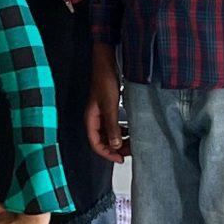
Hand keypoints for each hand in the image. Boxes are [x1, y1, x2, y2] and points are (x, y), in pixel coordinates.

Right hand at [86, 48, 126, 162]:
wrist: (106, 64)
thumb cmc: (104, 81)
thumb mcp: (110, 106)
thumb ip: (112, 126)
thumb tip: (115, 145)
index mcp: (91, 120)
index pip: (96, 144)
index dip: (107, 153)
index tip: (120, 158)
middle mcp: (94, 119)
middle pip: (102, 140)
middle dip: (115, 148)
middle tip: (129, 152)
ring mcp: (101, 114)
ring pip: (109, 133)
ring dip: (119, 140)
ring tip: (132, 142)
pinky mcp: (108, 108)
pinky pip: (114, 125)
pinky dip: (122, 130)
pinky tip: (130, 130)